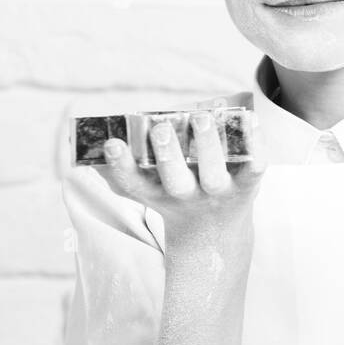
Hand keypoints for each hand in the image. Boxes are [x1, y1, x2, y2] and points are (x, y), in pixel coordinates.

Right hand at [93, 108, 267, 248]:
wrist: (216, 229)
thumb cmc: (175, 194)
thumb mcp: (147, 185)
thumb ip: (123, 164)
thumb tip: (88, 136)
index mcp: (157, 194)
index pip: (133, 183)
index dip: (121, 166)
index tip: (111, 143)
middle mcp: (187, 196)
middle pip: (175, 181)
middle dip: (167, 155)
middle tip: (161, 127)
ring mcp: (218, 192)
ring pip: (213, 173)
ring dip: (208, 145)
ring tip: (201, 115)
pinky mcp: (248, 186)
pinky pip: (255, 166)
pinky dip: (254, 143)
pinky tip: (249, 118)